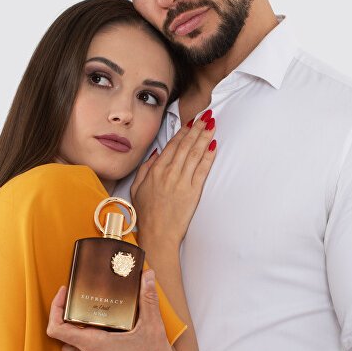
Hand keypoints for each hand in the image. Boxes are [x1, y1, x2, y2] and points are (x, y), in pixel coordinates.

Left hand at [46, 270, 182, 350]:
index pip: (56, 329)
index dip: (55, 308)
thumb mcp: (153, 328)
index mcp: (94, 346)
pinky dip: (86, 344)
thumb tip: (147, 276)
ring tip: (90, 316)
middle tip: (78, 302)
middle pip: (62, 335)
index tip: (63, 294)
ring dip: (75, 331)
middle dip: (65, 316)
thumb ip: (148, 300)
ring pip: (71, 347)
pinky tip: (104, 334)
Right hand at [130, 110, 216, 246]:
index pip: (172, 145)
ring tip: (212, 125)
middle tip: (206, 116)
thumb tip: (157, 154)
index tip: (191, 121)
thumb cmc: (146, 214)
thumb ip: (145, 168)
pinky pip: (203, 169)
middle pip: (186, 145)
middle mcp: (169, 172)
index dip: (183, 131)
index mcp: (155, 170)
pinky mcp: (193, 191)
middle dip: (197, 128)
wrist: (157, 234)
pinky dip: (209, 156)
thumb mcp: (137, 188)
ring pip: (195, 153)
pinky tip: (214, 145)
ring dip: (205, 137)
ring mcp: (182, 181)